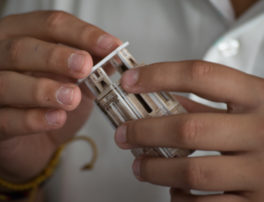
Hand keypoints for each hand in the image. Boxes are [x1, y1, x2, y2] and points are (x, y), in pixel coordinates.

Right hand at [0, 10, 120, 181]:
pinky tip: (57, 119)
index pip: (48, 24)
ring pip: (5, 84)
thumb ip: (89, 66)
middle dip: (56, 57)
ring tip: (72, 98)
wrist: (31, 140)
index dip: (81, 34)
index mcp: (17, 35)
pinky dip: (33, 119)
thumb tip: (113, 55)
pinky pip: (5, 119)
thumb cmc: (49, 102)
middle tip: (84, 67)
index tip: (110, 46)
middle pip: (20, 49)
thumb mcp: (74, 78)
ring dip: (43, 90)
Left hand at [115, 60, 263, 201]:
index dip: (159, 75)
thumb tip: (162, 98)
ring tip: (139, 166)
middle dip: (144, 131)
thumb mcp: (249, 106)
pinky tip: (175, 191)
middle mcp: (262, 132)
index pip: (201, 74)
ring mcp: (262, 172)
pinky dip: (181, 199)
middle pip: (188, 128)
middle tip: (124, 134)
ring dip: (155, 169)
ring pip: (191, 172)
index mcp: (258, 98)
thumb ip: (207, 103)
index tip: (130, 80)